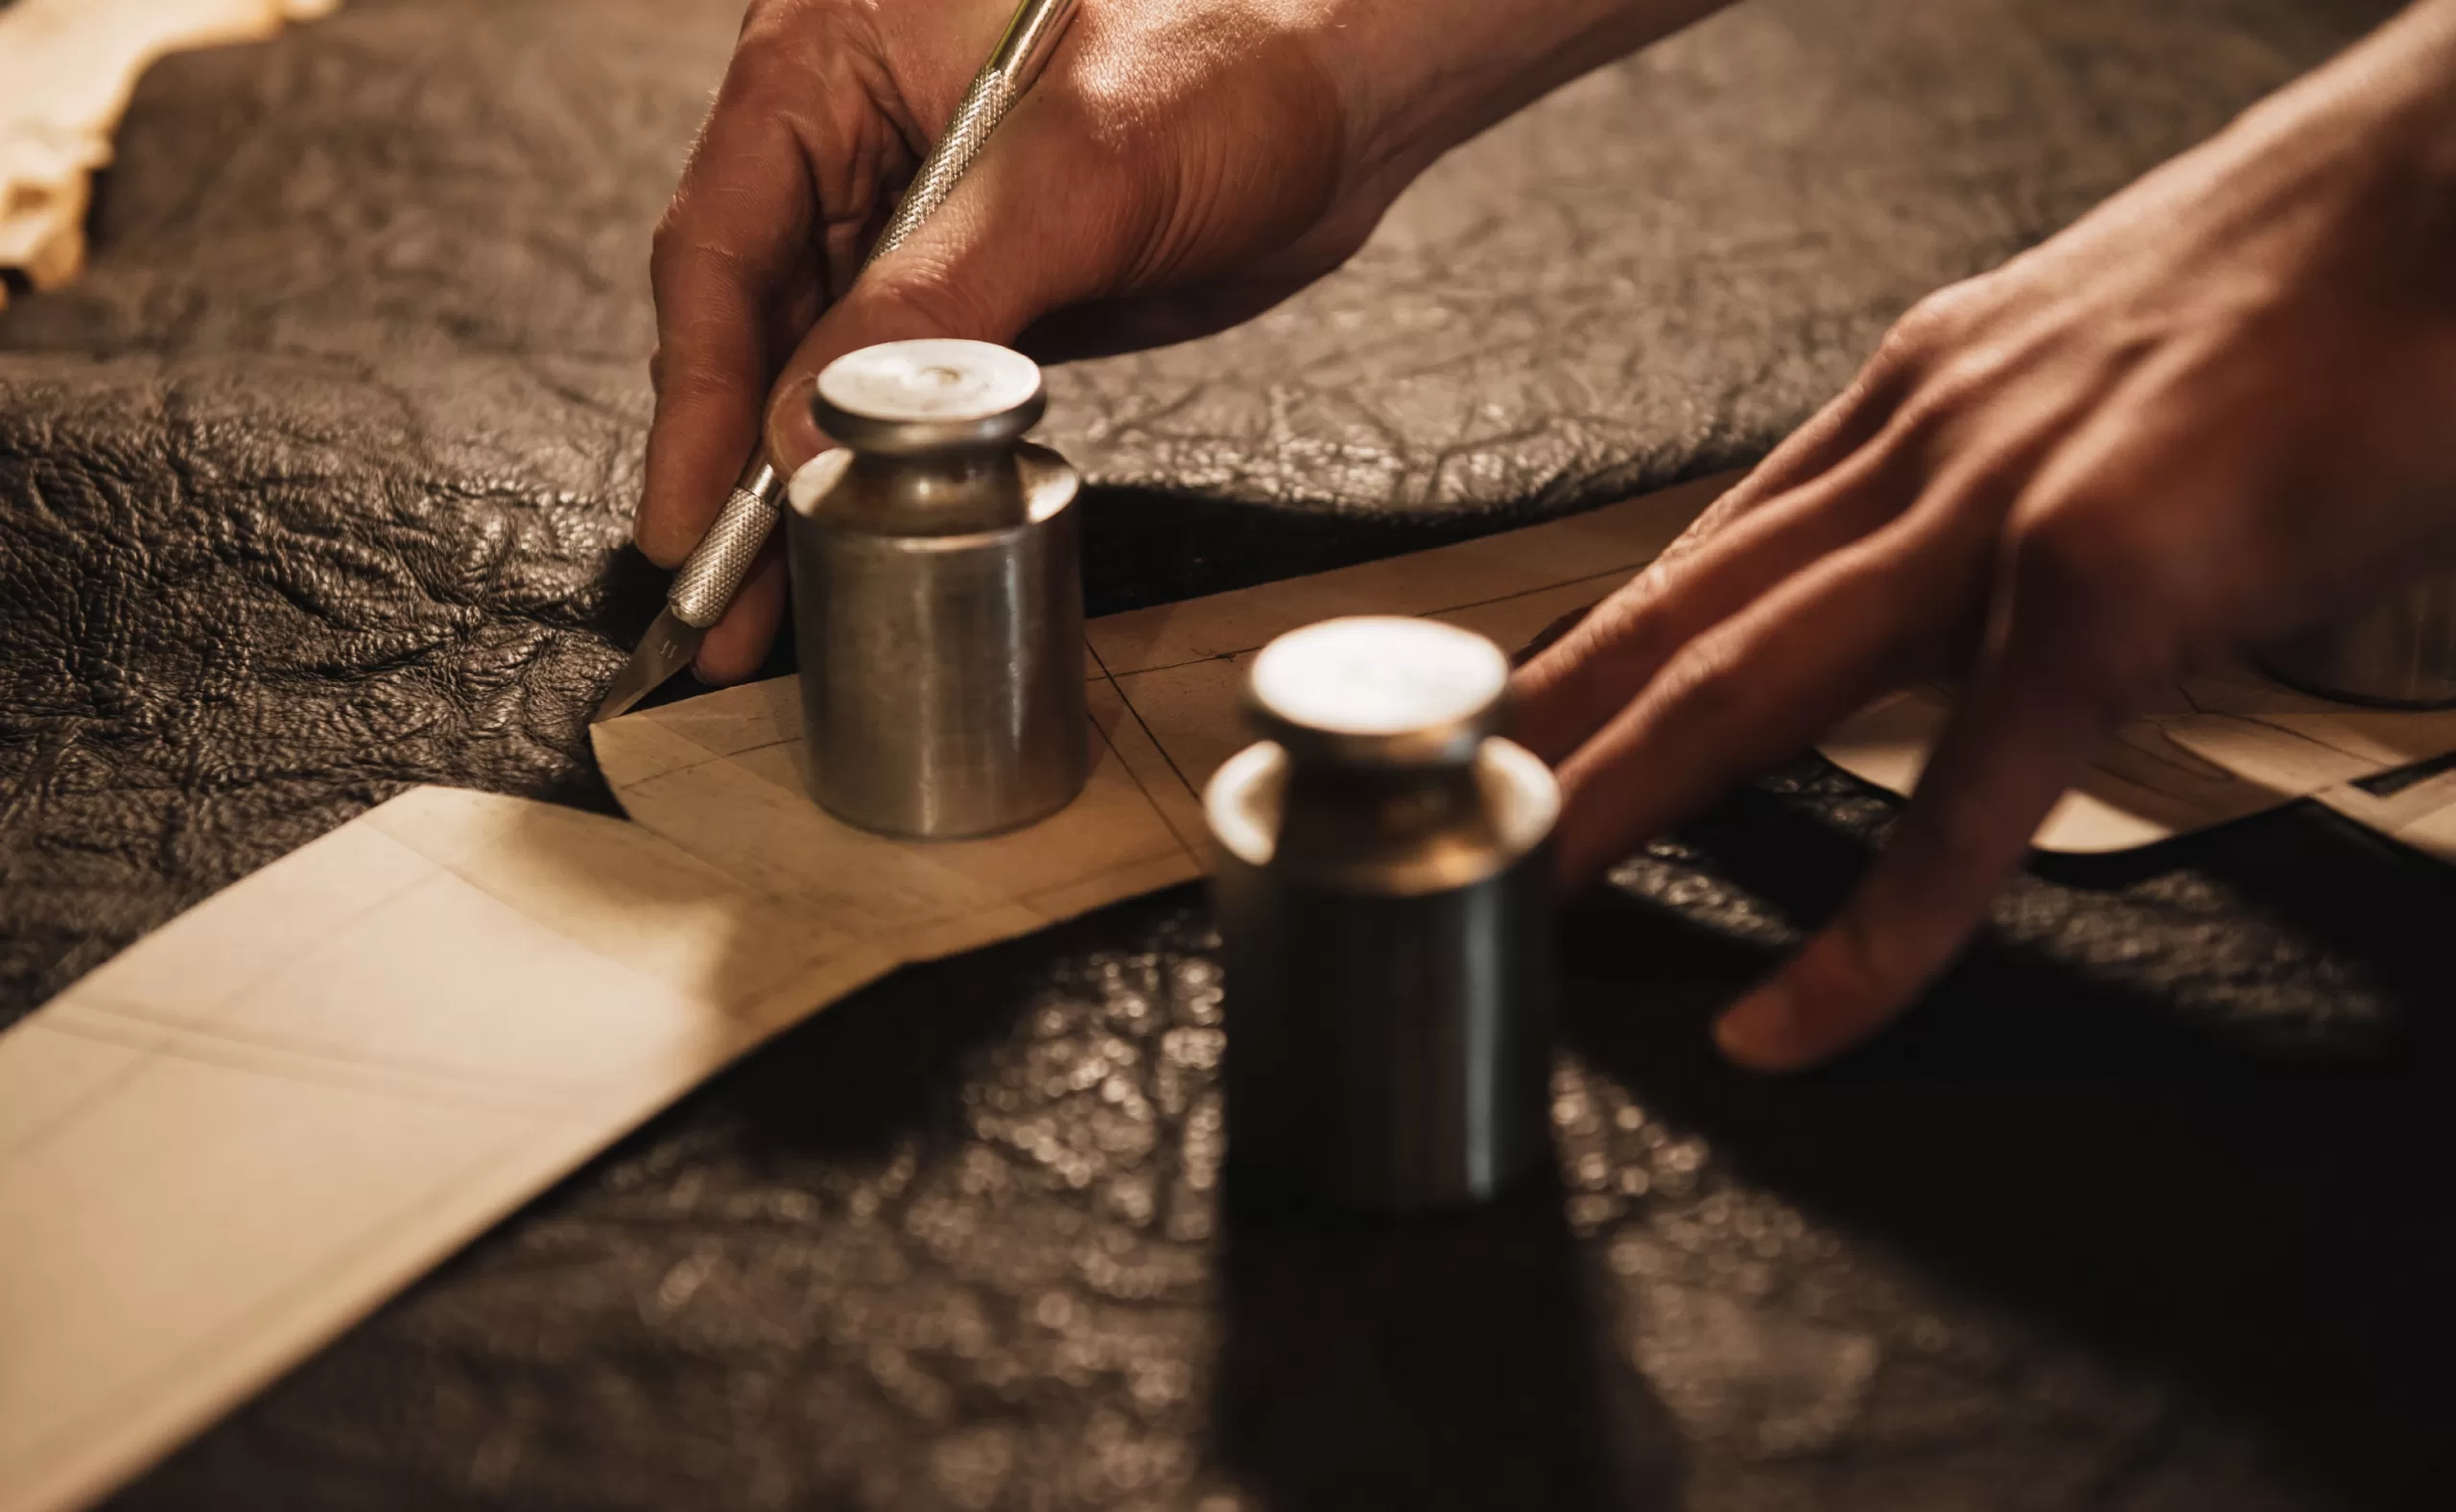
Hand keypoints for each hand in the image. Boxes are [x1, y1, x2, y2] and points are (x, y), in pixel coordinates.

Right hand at [638, 0, 1716, 681]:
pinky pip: (903, 389)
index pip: (721, 248)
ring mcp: (918, 221)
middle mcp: (853, 142)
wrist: (1356, 85)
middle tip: (727, 608)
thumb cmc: (1237, 50)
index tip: (691, 524)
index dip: (699, 401)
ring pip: (819, 369)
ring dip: (801, 485)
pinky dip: (878, 467)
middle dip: (737, 470)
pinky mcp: (987, 289)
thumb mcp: (1075, 171)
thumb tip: (809, 427)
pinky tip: (861, 540)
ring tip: (780, 606)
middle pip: (751, 324)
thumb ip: (933, 301)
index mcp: (826, 63)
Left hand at [1513, 0, 2455, 1070]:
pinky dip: (1865, 931)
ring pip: (1747, 688)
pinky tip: (1788, 1017)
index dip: (1586, 647)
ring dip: (1613, 801)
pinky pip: (1961, 804)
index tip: (1507, 722)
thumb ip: (2011, 461)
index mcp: (1917, 397)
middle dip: (1546, 730)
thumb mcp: (2103, 359)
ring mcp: (1998, 518)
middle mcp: (1919, 444)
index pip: (1703, 546)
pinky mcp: (2106, 596)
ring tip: (1516, 894)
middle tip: (1436, 818)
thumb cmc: (2323, 274)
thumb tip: (1985, 554)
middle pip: (1676, 613)